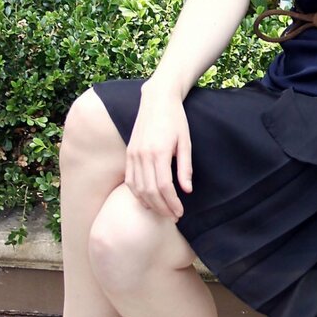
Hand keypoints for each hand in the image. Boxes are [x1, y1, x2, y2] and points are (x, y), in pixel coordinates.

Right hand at [124, 86, 192, 218]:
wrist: (157, 100)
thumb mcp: (185, 142)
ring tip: (162, 212)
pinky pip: (130, 180)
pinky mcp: (129, 153)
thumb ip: (185, 167)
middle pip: (150, 191)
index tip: (180, 212)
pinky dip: (137, 194)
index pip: (164, 186)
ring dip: (150, 204)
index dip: (172, 203)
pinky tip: (147, 200)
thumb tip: (187, 190)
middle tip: (173, 217)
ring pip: (138, 188)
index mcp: (159, 152)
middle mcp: (143, 155)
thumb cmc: (175, 120)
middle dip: (162, 208)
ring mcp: (133, 154)